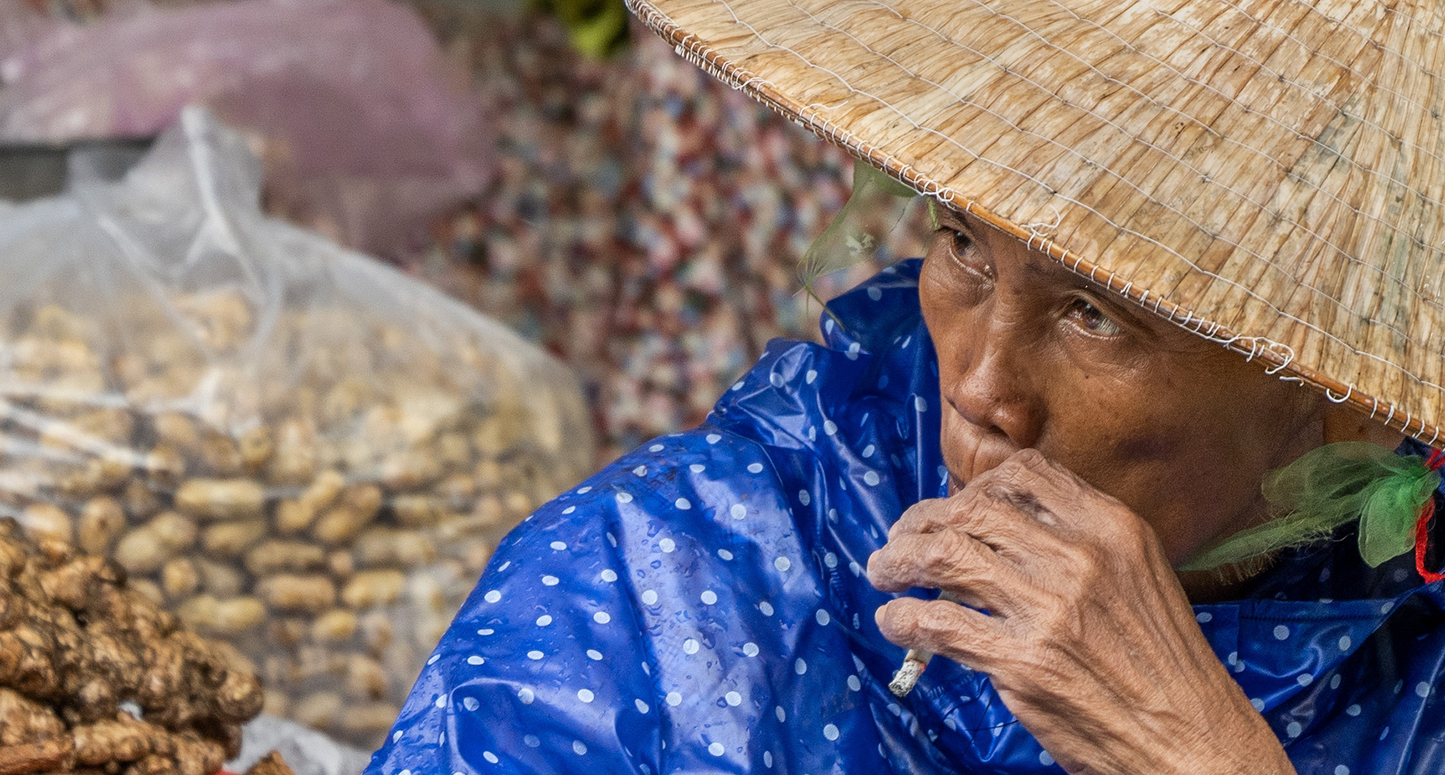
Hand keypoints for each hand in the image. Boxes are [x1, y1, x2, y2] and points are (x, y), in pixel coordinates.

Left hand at [867, 449, 1295, 774]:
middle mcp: (1080, 558)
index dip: (971, 487)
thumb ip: (1078, 545)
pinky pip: (938, 623)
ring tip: (882, 572)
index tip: (949, 508)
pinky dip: (902, 618)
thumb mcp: (1138, 580)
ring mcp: (1050, 610)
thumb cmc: (1163, 666)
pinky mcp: (1023, 663)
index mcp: (1113, 529)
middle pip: (971, 510)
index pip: (1023, 475)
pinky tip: (894, 621)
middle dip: (921, 521)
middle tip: (899, 541)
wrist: (1195, 742)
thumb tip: (997, 528)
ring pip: (944, 556)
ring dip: (898, 560)